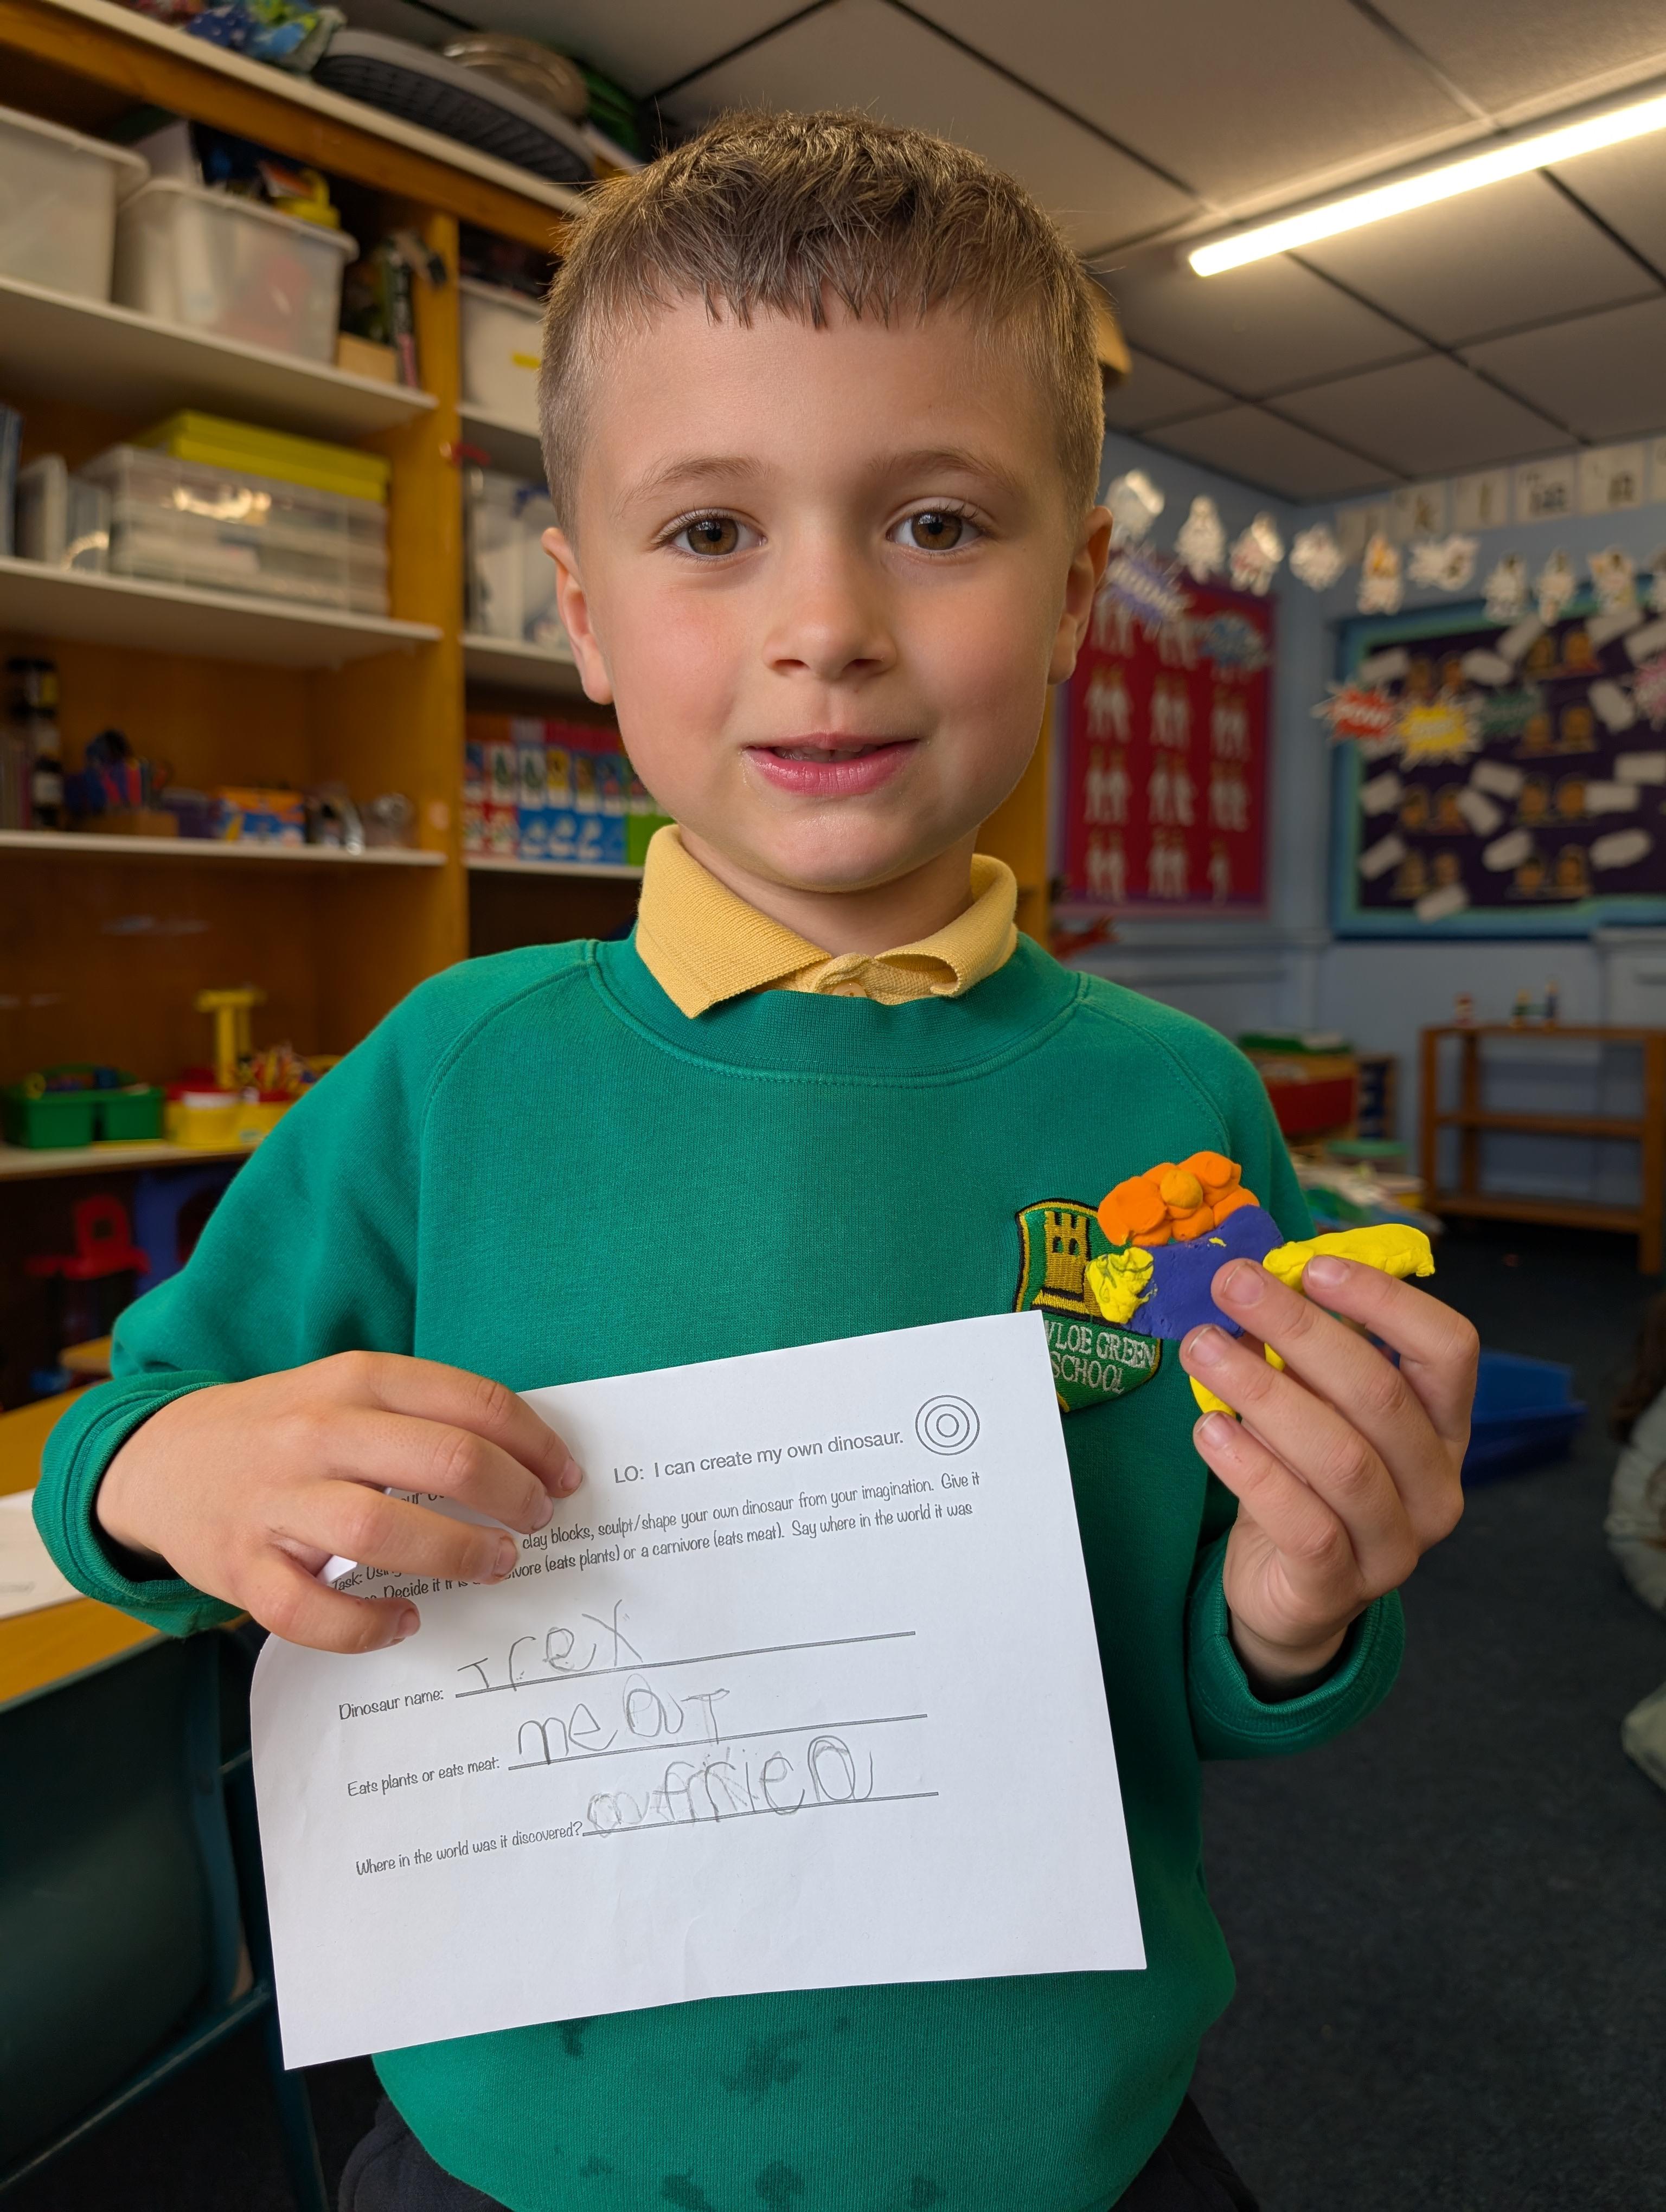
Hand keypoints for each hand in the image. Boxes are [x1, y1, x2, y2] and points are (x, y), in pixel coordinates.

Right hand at [96, 1352, 581, 1653]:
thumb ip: (424, 1410)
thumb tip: (527, 1456)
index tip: (565, 1475)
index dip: (536, 1444)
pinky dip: (368, 1625)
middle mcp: (317, 1432)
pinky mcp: (242, 1568)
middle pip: (443, 1461)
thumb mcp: (349, 1390)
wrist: (162, 1460)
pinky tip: (405, 1620)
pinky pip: (312, 1612)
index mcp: (356, 1379)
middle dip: (512, 1496)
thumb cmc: (282, 1427)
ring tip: (496, 1562)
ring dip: (457, 1554)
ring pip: (382, 1532)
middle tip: (537, 1520)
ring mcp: (276, 1502)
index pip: (473, 1403)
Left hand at [1179, 1256, 1475, 1696]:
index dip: (1387, 1300)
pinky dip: (1252, 1469)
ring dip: (1264, 1390)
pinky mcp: (1339, 1589)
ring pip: (1343, 1458)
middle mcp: (1436, 1486)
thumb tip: (1260, 1276)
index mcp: (1442, 1428)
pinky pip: (1303, 1523)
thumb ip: (1303, 1353)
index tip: (1314, 1265)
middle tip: (1233, 1285)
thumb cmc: (1305, 1482)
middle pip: (1382, 1394)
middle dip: (1302, 1329)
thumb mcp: (1312, 1408)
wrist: (1287, 1594)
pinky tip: (1210, 1428)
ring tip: (1202, 1348)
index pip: (1449, 1350)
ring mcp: (1395, 1545)